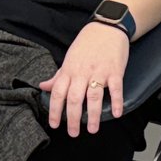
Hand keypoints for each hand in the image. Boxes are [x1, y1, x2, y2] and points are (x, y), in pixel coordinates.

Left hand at [42, 21, 128, 135]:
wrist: (107, 27)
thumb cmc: (87, 44)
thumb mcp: (69, 58)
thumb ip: (58, 75)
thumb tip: (44, 86)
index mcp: (69, 70)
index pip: (58, 93)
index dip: (55, 110)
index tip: (55, 124)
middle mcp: (82, 72)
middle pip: (75, 99)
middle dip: (73, 118)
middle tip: (73, 133)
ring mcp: (99, 72)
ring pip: (94, 96)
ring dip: (93, 115)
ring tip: (93, 129)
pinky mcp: (115, 70)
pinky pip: (115, 88)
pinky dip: (116, 101)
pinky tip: (116, 113)